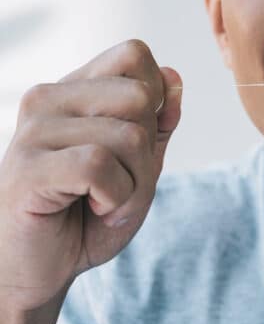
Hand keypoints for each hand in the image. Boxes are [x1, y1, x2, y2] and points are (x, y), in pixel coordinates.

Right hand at [0, 39, 182, 311]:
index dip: (157, 103)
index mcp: (73, 91)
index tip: (136, 149)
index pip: (135, 55)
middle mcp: (49, 99)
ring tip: (103, 202)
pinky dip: (115, 199)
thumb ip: (158, 124)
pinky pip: (101, 167)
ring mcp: (34, 130)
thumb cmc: (87, 218)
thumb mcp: (139, 169)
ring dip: (134, 186)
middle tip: (121, 185)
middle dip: (149, 153)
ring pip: (129, 137)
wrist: (39, 269)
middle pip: (141, 97)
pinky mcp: (29, 167)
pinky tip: (92, 209)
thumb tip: (175, 77)